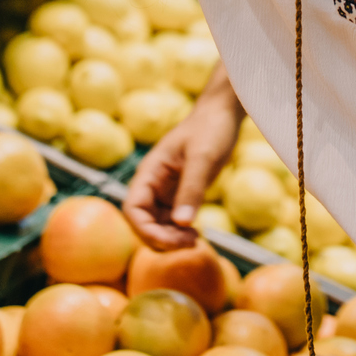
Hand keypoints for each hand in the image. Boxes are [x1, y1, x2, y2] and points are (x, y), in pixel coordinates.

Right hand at [123, 75, 240, 250]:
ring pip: (158, 225)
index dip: (145, 230)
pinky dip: (180, 231)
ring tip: (195, 239)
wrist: (223, 113)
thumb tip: (182, 223)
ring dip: (171, 238)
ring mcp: (165, 191)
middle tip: (191, 241)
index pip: (133, 210)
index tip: (171, 240)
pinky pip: (172, 220)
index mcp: (149, 173)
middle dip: (161, 238)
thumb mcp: (202, 158)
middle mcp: (152, 185)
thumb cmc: (210, 129)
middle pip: (144, 222)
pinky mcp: (180, 194)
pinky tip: (197, 232)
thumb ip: (192, 189)